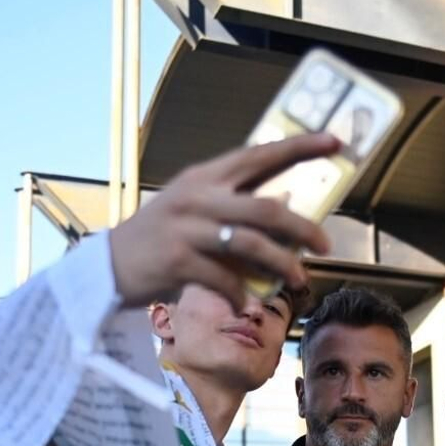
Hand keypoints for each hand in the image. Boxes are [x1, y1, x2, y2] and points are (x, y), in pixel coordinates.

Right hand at [108, 133, 338, 310]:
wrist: (109, 265)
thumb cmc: (161, 238)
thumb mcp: (194, 207)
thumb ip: (234, 204)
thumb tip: (285, 207)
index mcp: (205, 176)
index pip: (260, 155)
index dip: (300, 147)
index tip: (335, 142)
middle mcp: (198, 196)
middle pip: (265, 208)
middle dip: (302, 228)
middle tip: (324, 244)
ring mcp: (187, 228)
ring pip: (251, 244)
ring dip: (282, 265)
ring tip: (298, 279)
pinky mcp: (177, 260)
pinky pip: (224, 278)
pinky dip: (242, 294)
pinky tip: (247, 303)